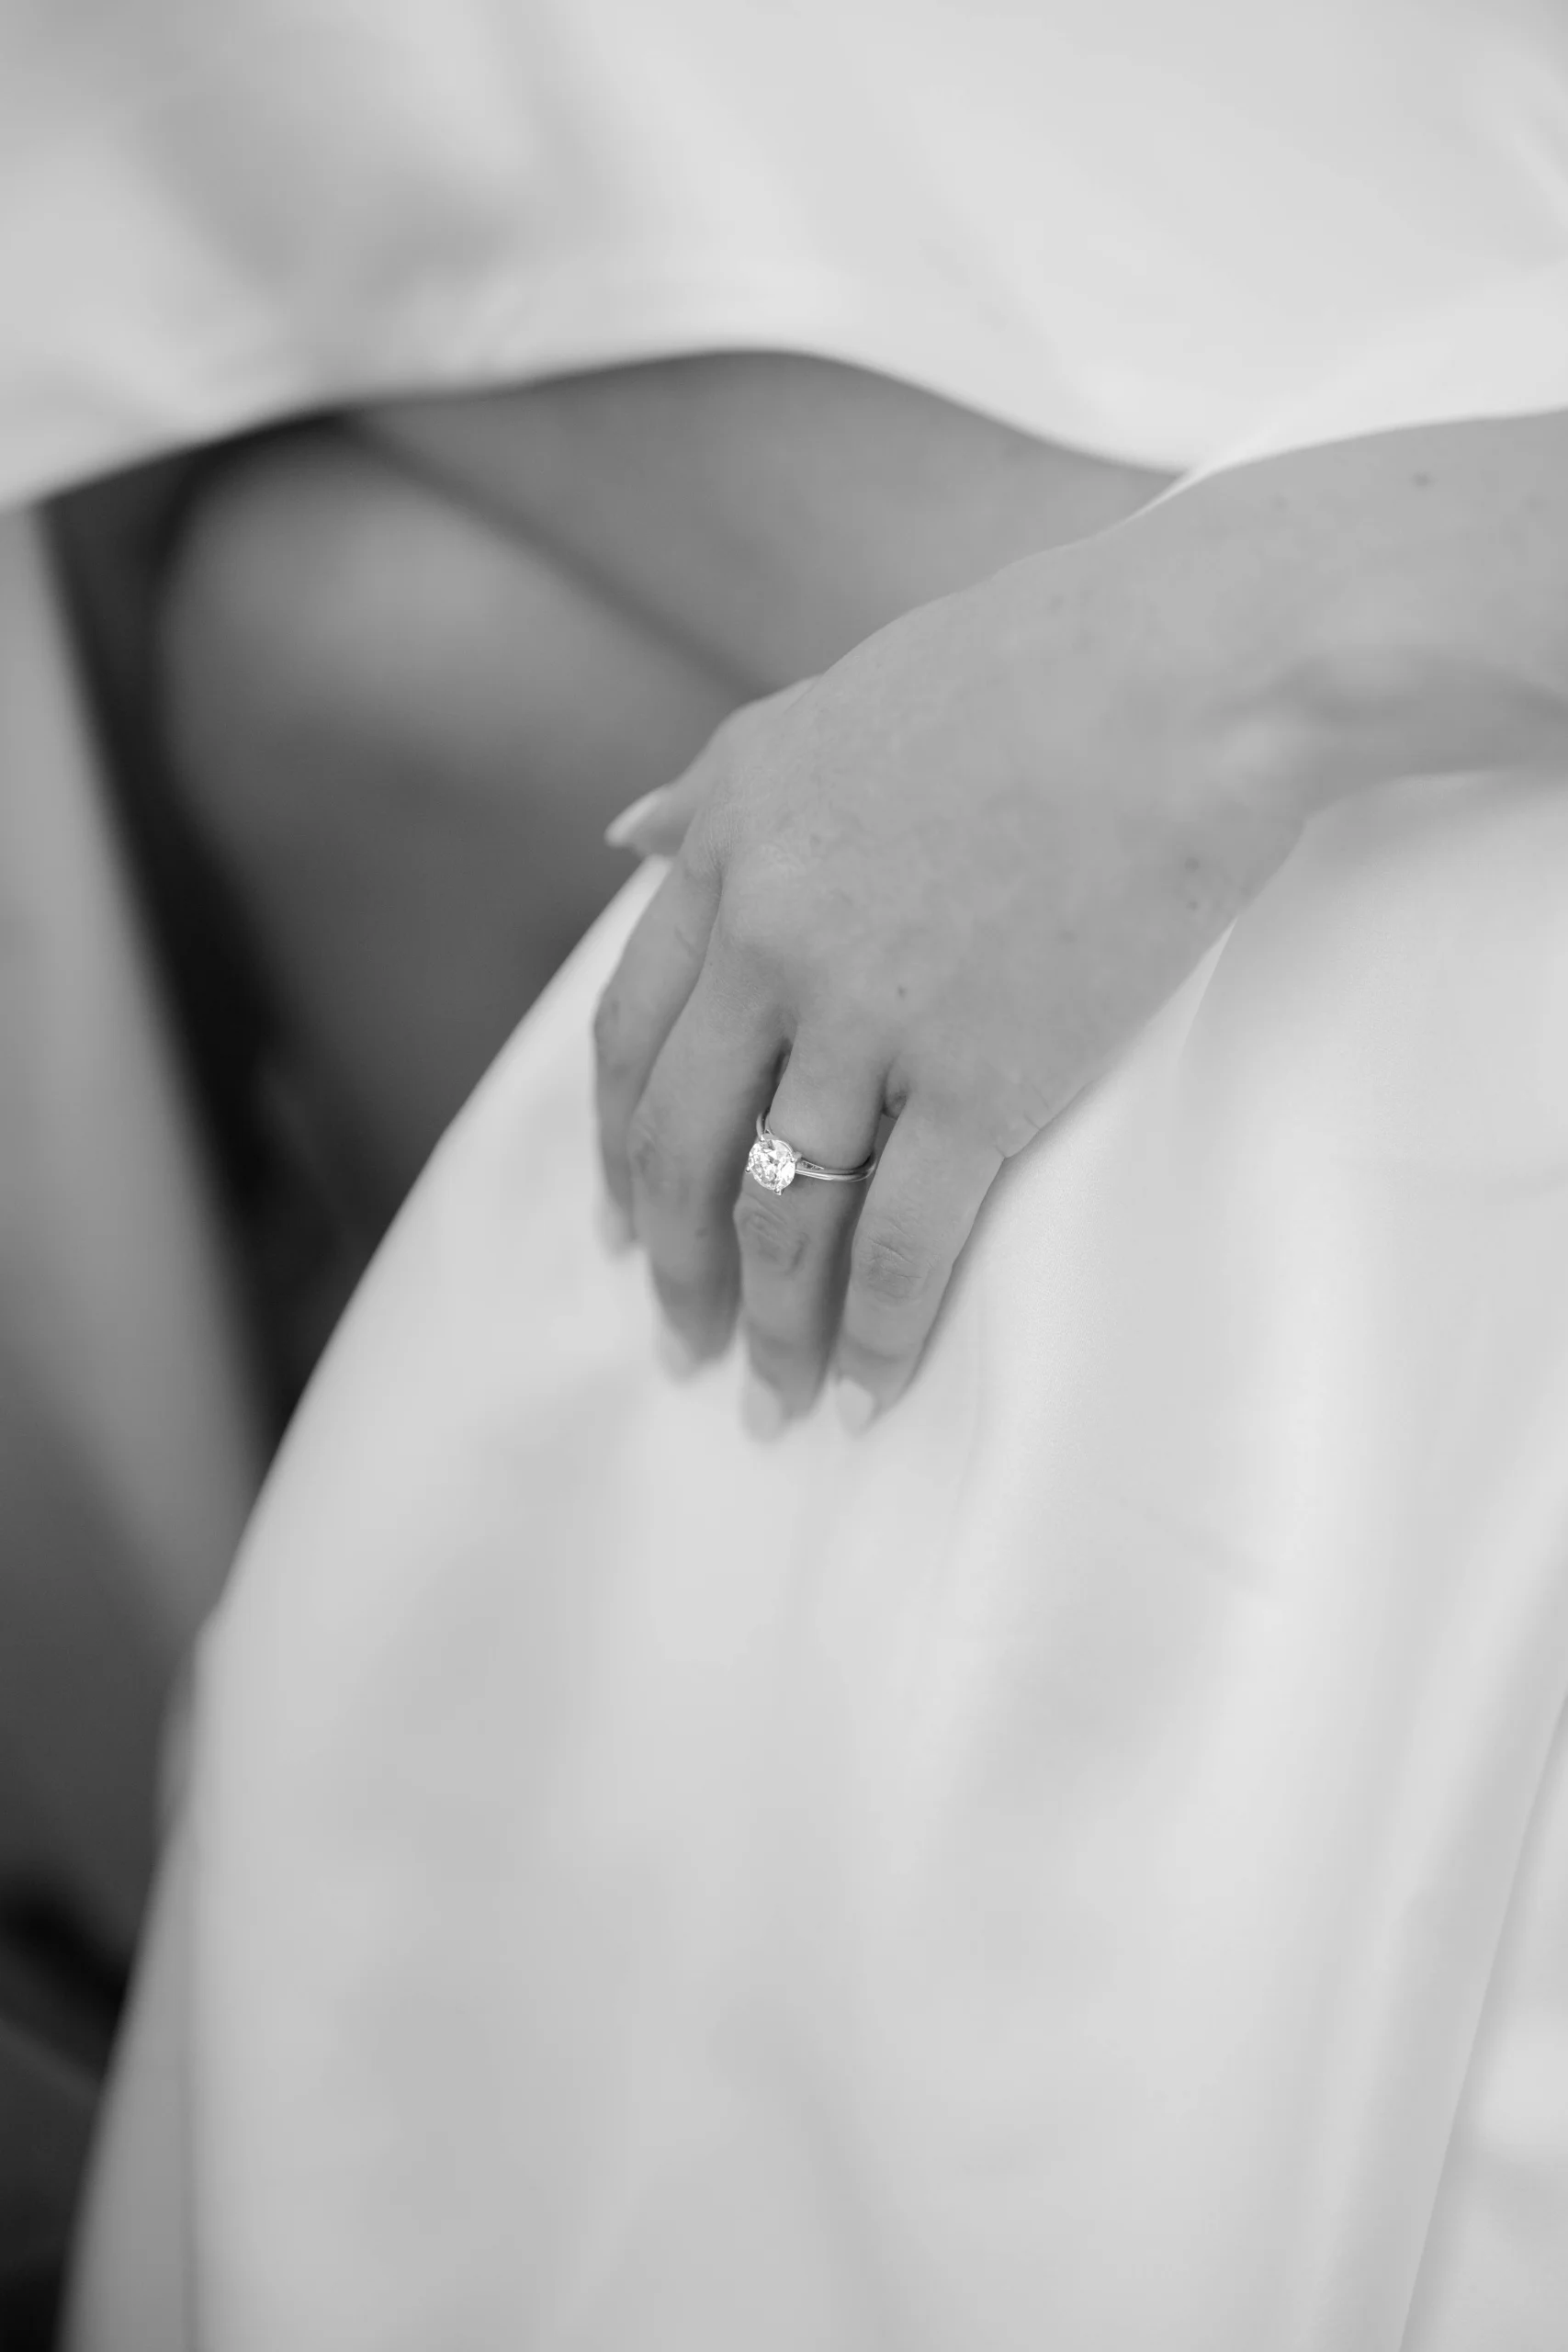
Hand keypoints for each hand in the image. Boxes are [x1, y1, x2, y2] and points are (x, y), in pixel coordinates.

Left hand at [594, 533, 1304, 1431]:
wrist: (1201, 672)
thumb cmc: (1038, 664)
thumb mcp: (828, 704)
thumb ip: (719, 788)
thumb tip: (626, 833)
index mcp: (729, 843)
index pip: (629, 1037)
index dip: (613, 1149)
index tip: (613, 1227)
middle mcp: (772, 934)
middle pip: (676, 1143)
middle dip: (671, 1266)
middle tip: (679, 1343)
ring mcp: (872, 1013)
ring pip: (779, 1212)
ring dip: (768, 1327)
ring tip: (770, 1400)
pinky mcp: (984, 1077)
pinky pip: (902, 1242)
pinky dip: (874, 1333)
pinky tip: (867, 1391)